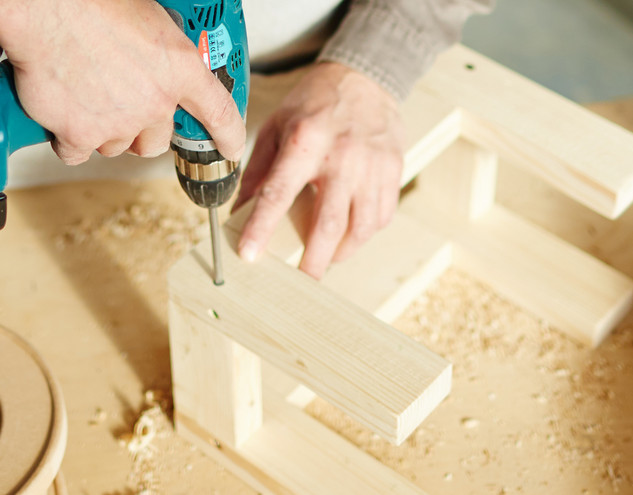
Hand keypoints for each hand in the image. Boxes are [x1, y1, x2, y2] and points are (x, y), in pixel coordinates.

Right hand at [0, 0, 244, 163]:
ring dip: (103, 131)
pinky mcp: (80, 135)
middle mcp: (155, 101)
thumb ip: (160, 51)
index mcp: (180, 67)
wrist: (45, 9)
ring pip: (116, 146)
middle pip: (156, 141)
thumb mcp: (148, 17)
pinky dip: (68, 138)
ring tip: (85, 94)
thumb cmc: (90, 2)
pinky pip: (77, 152)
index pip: (218, 111)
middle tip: (121, 106)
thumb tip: (156, 57)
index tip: (230, 149)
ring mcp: (118, 122)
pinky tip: (61, 110)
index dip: (228, 136)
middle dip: (141, 129)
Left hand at [234, 62, 404, 279]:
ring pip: (361, 227)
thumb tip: (239, 211)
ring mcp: (372, 165)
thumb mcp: (276, 127)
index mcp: (305, 141)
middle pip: (328, 224)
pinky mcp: (393, 170)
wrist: (365, 78)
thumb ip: (258, 171)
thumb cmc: (315, 103)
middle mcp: (341, 156)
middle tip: (302, 278)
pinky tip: (350, 234)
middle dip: (313, 260)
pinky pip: (381, 216)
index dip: (262, 228)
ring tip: (327, 257)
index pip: (278, 193)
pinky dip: (364, 233)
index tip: (250, 256)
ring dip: (342, 251)